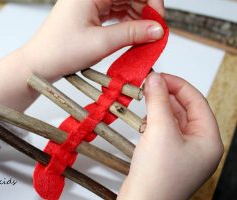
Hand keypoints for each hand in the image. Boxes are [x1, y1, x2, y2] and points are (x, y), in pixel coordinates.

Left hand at [20, 0, 164, 80]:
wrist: (41, 63)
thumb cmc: (59, 51)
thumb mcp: (101, 43)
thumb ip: (132, 33)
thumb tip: (157, 29)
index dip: (150, 0)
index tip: (159, 19)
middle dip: (145, 10)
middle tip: (154, 31)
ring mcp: (89, 1)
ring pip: (123, 2)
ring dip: (137, 18)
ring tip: (143, 36)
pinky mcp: (89, 12)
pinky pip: (114, 12)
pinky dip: (126, 22)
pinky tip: (132, 34)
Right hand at [117, 73, 223, 199]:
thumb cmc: (157, 177)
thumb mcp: (159, 130)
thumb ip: (158, 100)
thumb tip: (155, 79)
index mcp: (208, 140)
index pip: (196, 101)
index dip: (177, 85)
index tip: (159, 76)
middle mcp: (199, 146)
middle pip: (185, 109)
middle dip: (167, 95)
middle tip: (150, 83)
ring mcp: (183, 152)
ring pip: (174, 119)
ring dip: (160, 106)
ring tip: (146, 96)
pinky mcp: (168, 156)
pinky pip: (164, 130)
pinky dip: (155, 120)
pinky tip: (145, 116)